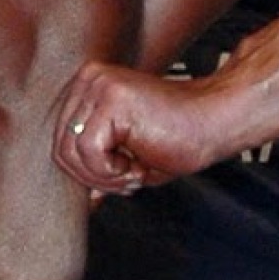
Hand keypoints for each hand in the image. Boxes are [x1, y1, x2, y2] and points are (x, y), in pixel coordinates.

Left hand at [51, 62, 200, 195]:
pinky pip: (88, 151)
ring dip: (105, 177)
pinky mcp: (110, 97)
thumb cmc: (179, 137)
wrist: (217, 121)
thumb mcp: (129, 159)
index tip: (123, 177)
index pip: (61, 142)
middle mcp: (88, 79)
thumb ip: (101, 169)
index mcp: (88, 87)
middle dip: (94, 178)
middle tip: (130, 180)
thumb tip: (84, 199)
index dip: (88, 173)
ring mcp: (98, 85)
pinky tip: (138, 164)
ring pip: (71, 152)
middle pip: (61, 149)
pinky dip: (112, 170)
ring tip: (135, 172)